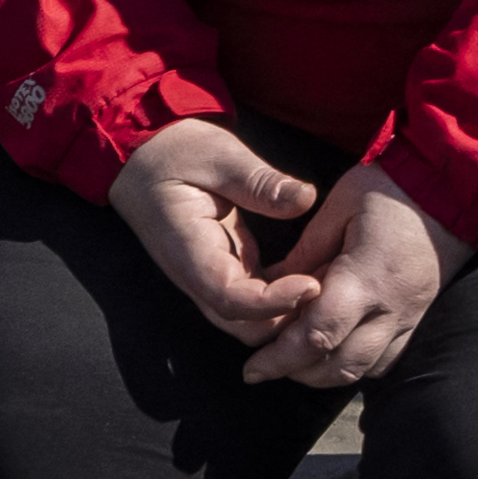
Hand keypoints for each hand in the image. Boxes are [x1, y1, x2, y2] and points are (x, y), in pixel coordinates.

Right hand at [110, 120, 323, 345]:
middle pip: (245, 326)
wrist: (145, 157)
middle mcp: (197, 277)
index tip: (312, 284)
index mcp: (188, 251)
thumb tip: (306, 198)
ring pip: (252, 321)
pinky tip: (317, 275)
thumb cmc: (177, 152)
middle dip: (288, 320)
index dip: (274, 303)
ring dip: (289, 313)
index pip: (231, 300)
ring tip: (331, 284)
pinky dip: (285, 297)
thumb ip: (259, 181)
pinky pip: (257, 302)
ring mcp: (211, 279)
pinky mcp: (227, 271)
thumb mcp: (218, 155)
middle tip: (332, 289)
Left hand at [249, 157, 454, 388]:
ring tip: (294, 363)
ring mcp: (409, 317)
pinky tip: (335, 350)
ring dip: (324, 375)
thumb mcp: (337, 207)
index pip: (317, 336)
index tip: (253, 367)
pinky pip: (386, 359)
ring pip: (363, 370)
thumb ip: (304, 253)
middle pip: (338, 366)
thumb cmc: (392, 188)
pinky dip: (355, 364)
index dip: (280, 358)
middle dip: (296, 374)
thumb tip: (269, 286)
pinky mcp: (419, 317)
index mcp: (365, 279)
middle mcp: (390, 309)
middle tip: (264, 367)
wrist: (455, 185)